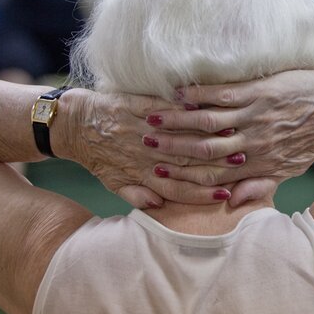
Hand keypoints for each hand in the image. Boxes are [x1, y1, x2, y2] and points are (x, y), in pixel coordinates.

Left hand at [58, 89, 235, 208]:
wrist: (73, 125)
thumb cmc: (98, 155)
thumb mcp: (114, 183)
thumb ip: (138, 195)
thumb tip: (160, 206)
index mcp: (141, 176)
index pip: (177, 191)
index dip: (202, 194)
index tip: (225, 194)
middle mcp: (143, 156)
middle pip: (185, 163)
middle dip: (215, 163)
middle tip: (241, 161)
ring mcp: (140, 130)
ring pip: (179, 136)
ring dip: (207, 136)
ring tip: (232, 134)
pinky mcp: (136, 106)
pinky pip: (164, 109)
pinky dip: (185, 110)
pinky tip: (205, 109)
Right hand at [141, 69, 313, 205]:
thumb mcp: (290, 169)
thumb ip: (259, 184)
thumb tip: (230, 202)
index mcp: (259, 163)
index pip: (214, 174)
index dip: (184, 176)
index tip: (157, 174)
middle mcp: (254, 141)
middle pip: (204, 149)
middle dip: (172, 148)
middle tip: (143, 144)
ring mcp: (256, 115)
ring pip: (209, 120)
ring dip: (178, 120)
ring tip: (153, 119)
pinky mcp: (260, 91)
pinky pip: (223, 93)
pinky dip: (199, 94)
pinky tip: (179, 92)